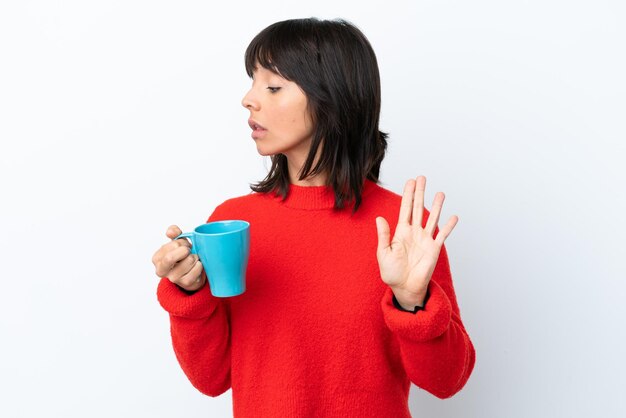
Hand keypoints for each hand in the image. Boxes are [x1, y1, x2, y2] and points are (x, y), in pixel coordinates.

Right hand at [152, 225, 204, 291]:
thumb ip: (173, 232)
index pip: (169, 246)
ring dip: (195, 257)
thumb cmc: (182, 255)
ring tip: (193, 258)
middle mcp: (161, 270)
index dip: (181, 242)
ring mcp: (173, 278)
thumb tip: (170, 232)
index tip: (184, 244)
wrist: (192, 272)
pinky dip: (200, 265)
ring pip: (188, 261)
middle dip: (185, 250)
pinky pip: (196, 269)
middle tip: (189, 250)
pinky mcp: (185, 283)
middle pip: (170, 258)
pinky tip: (197, 265)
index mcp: (157, 258)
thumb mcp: (177, 242)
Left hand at [375, 176, 457, 308]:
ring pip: (432, 218)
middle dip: (420, 193)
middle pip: (418, 208)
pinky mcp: (434, 249)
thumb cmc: (392, 272)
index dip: (407, 195)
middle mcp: (414, 232)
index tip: (410, 181)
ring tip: (440, 193)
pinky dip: (449, 226)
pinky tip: (454, 216)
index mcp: (400, 232)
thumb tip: (380, 218)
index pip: (405, 209)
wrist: (404, 288)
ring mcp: (425, 239)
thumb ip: (383, 236)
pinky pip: (443, 235)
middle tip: (422, 178)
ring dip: (436, 206)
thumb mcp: (383, 253)